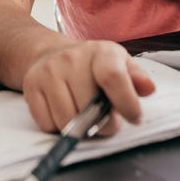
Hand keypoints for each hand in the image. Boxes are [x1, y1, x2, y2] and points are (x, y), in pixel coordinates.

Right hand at [21, 40, 155, 134]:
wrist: (51, 54)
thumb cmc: (93, 66)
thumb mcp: (120, 64)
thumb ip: (136, 78)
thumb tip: (148, 88)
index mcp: (101, 52)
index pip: (113, 77)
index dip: (126, 103)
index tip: (133, 118)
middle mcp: (71, 58)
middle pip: (88, 107)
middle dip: (102, 124)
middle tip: (105, 120)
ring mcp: (48, 71)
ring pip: (66, 121)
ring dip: (79, 128)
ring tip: (84, 115)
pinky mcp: (31, 85)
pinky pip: (47, 123)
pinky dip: (58, 126)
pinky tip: (63, 111)